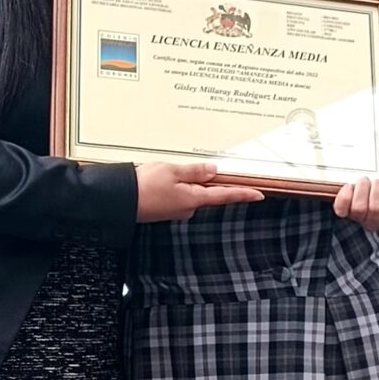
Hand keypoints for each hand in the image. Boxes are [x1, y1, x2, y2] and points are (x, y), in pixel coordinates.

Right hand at [134, 161, 264, 222]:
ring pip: (189, 192)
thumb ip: (195, 171)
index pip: (225, 195)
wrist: (119, 201)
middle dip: (200, 179)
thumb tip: (213, 171)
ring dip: (184, 181)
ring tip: (162, 173)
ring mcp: (176, 211)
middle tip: (182, 168)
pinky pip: (177, 195)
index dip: (243, 194)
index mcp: (193, 198)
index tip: (259, 195)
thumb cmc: (143, 186)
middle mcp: (188, 208)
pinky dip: (173, 186)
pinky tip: (159, 180)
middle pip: (205, 192)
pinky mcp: (166, 210)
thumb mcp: (172, 171)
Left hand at [333, 175, 378, 232]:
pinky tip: (350, 186)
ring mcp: (358, 218)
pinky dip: (345, 195)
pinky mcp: (344, 210)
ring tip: (366, 181)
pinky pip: (341, 208)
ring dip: (363, 188)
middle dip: (378, 188)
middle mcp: (374, 223)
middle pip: (375, 209)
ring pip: (359, 208)